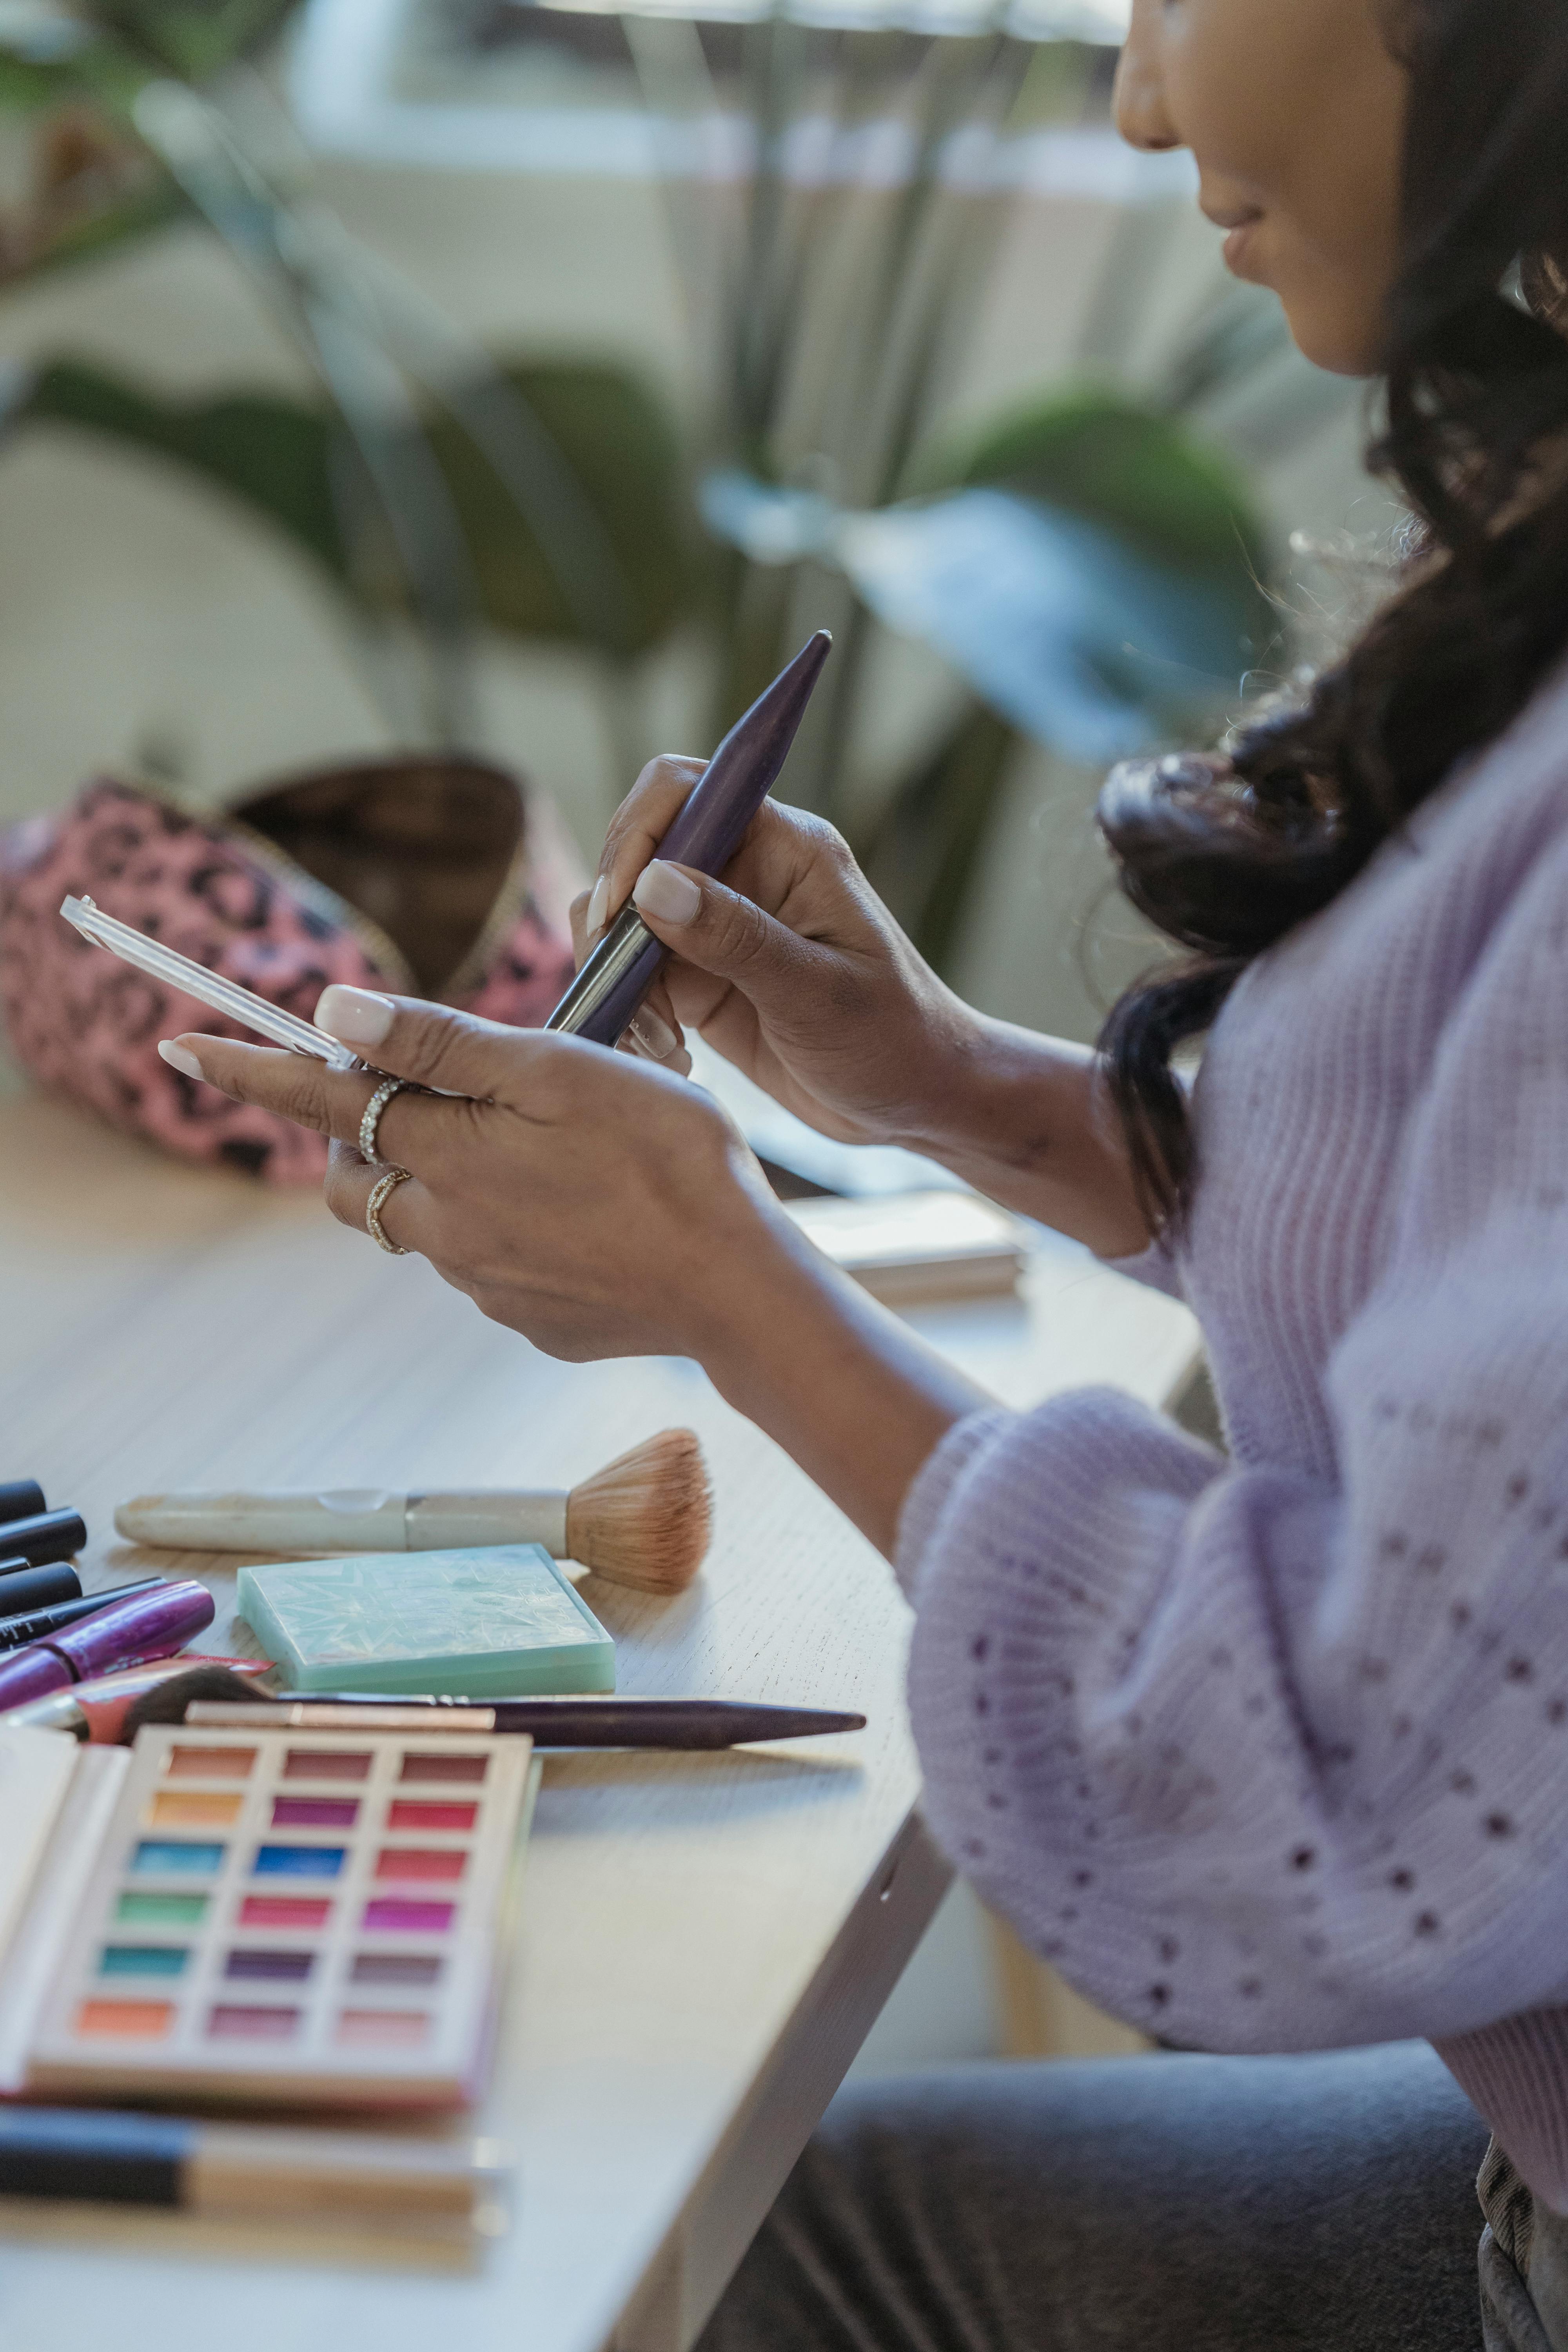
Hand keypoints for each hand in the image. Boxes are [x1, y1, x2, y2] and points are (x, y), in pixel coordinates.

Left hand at [160, 982, 989, 1554]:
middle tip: (391, 1097)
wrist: (737, 1285)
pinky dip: (503, 1230)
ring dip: (440, 1181)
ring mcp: (486, 1284)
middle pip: (351, 1181)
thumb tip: (336, 1016)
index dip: (249, 1069)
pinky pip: (486, 1267)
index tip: (178, 1044)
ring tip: (529, 1151)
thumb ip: (445, 1045)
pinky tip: (575, 1215)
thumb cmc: (666, 1157)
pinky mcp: (530, 1319)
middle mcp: (448, 1228)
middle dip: (346, 1138)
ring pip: (422, 1224)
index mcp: (449, 1154)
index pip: (321, 1102)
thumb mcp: (560, 1071)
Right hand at [571, 758, 1151, 1255]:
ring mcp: (717, 926)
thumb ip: (736, 937)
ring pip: (626, 918)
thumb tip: (652, 884)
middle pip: (639, 853)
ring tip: (657, 1039)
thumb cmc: (893, 1040)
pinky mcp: (702, 978)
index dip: (638, 834)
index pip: (685, 790)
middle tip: (621, 986)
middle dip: (614, 917)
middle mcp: (744, 874)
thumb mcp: (818, 994)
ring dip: (620, 976)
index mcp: (786, 849)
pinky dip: (633, 1012)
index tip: (618, 907)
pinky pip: (635, 974)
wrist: (915, 1102)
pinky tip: (670, 1056)